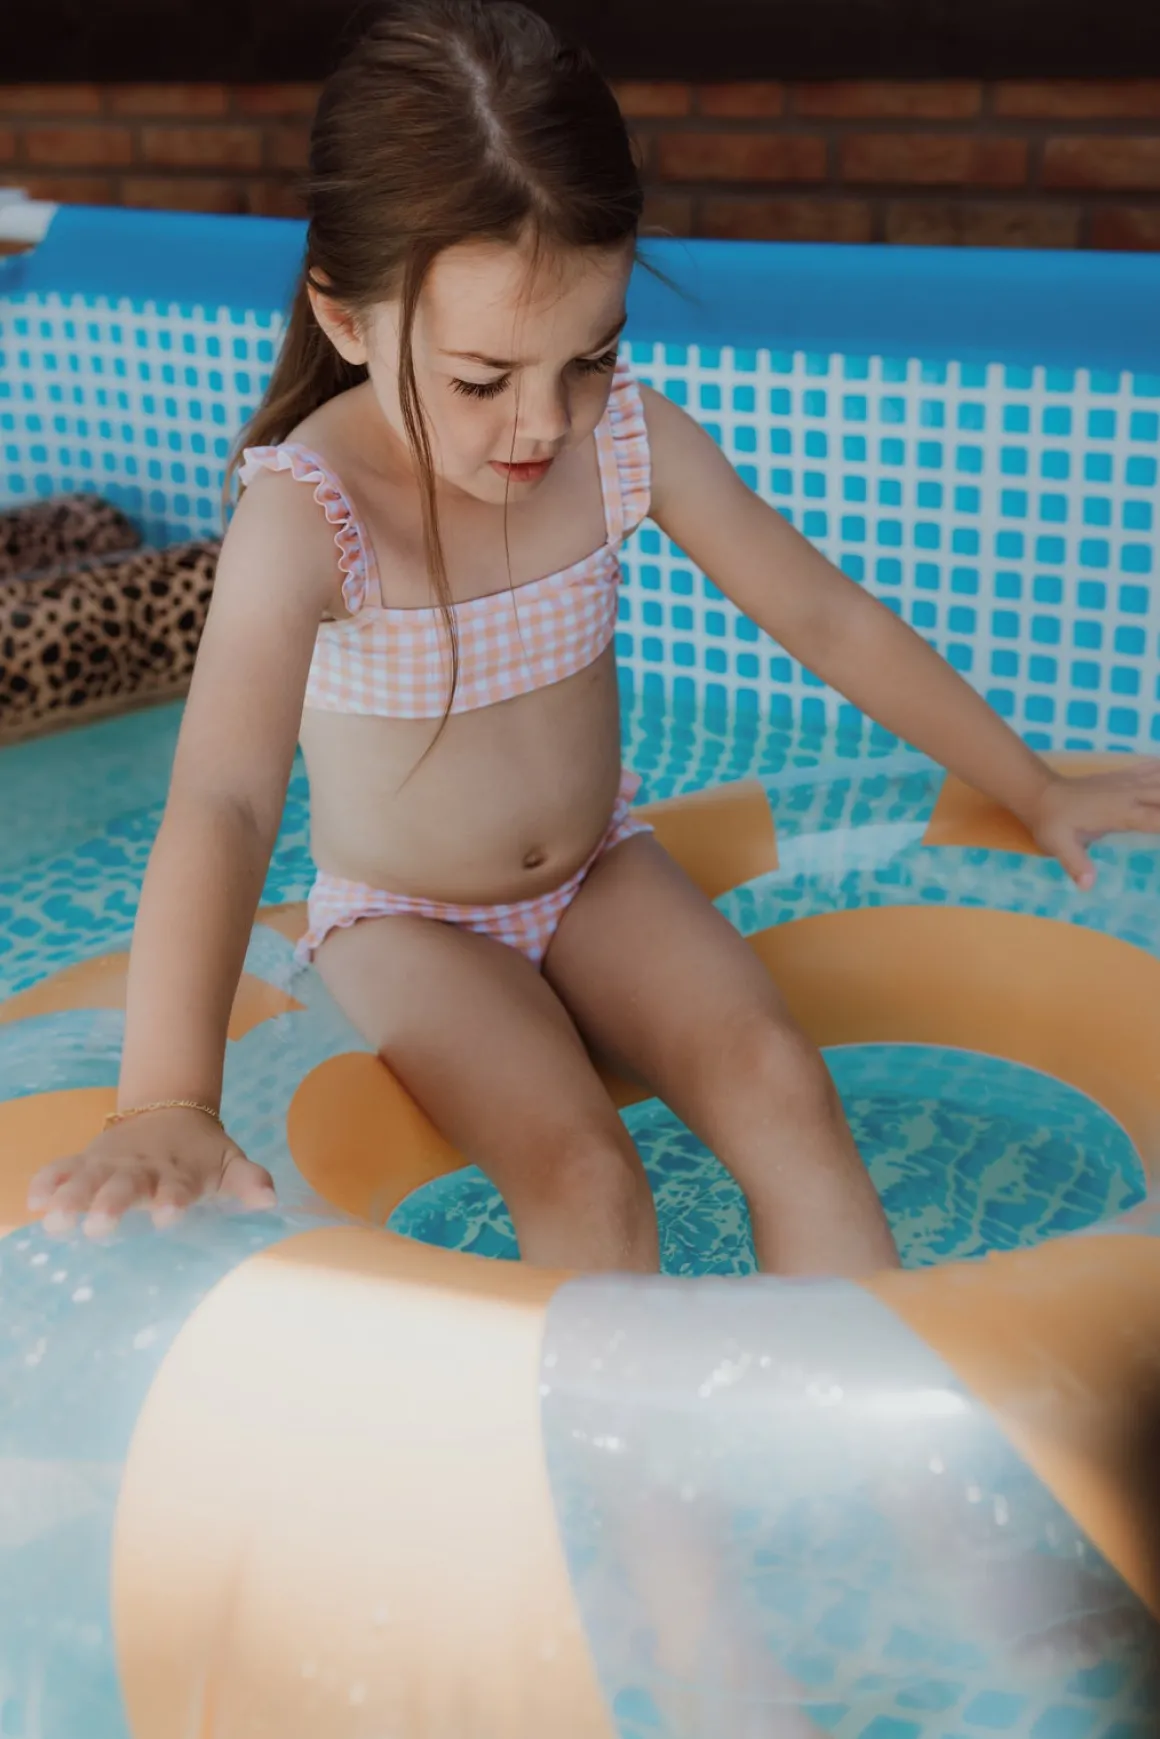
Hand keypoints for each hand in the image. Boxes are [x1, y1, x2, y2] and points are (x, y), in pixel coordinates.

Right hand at [27, 1107, 276, 1237]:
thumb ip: (248, 1181)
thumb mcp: (230, 1163)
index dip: (175, 1202)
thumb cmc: (203, 1156)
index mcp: (178, 1174)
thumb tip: (270, 1199)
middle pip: (125, 1187)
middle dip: (112, 1204)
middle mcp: (142, 1170)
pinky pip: (62, 1169)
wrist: (171, 1114)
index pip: (178, 1189)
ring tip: (55, 1218)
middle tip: (99, 1225)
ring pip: (88, 1179)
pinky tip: (33, 1200)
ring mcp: (111, 1164)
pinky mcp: (87, 1161)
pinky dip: (47, 1181)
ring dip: (71, 1197)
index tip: (170, 1217)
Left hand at [1023, 761, 1159, 888]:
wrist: (1039, 793)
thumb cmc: (1051, 824)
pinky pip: (1154, 768)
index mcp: (1122, 812)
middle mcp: (1132, 793)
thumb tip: (1087, 885)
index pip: (1159, 820)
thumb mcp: (1057, 845)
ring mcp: (1130, 782)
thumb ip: (1075, 863)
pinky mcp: (1125, 777)